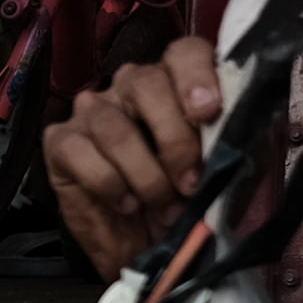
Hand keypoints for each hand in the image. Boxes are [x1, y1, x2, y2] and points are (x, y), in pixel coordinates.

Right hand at [44, 38, 221, 277]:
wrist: (146, 248)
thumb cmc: (185, 203)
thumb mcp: (220, 176)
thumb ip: (230, 148)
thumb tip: (241, 136)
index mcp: (176, 84)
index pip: (184, 53)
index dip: (196, 76)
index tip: (209, 112)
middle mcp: (130, 87)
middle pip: (145, 84)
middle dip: (174, 139)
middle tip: (191, 183)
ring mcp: (92, 111)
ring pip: (114, 127)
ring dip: (145, 175)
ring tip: (163, 207)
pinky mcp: (61, 141)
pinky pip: (80, 153)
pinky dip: (109, 184)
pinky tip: (126, 204)